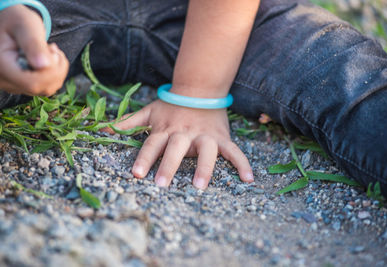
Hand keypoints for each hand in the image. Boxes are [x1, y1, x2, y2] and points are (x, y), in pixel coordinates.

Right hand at [0, 5, 68, 95]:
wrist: (8, 22)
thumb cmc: (16, 20)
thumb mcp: (25, 25)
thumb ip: (33, 44)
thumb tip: (43, 65)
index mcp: (1, 65)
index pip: (32, 83)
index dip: (50, 71)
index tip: (52, 49)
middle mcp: (4, 80)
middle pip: (41, 87)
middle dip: (56, 69)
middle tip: (52, 47)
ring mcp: (12, 85)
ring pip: (46, 89)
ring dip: (57, 71)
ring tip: (49, 50)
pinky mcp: (21, 85)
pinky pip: (45, 87)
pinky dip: (54, 74)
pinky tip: (49, 58)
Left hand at [104, 100, 253, 188]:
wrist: (199, 89)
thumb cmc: (171, 105)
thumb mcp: (148, 112)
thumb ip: (126, 122)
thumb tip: (99, 131)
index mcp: (166, 128)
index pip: (152, 144)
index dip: (144, 158)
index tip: (137, 174)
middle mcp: (184, 133)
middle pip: (176, 149)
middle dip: (169, 165)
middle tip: (162, 184)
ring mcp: (204, 135)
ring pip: (206, 151)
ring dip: (204, 167)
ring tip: (200, 186)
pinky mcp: (221, 138)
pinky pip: (233, 151)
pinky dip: (242, 164)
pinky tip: (249, 179)